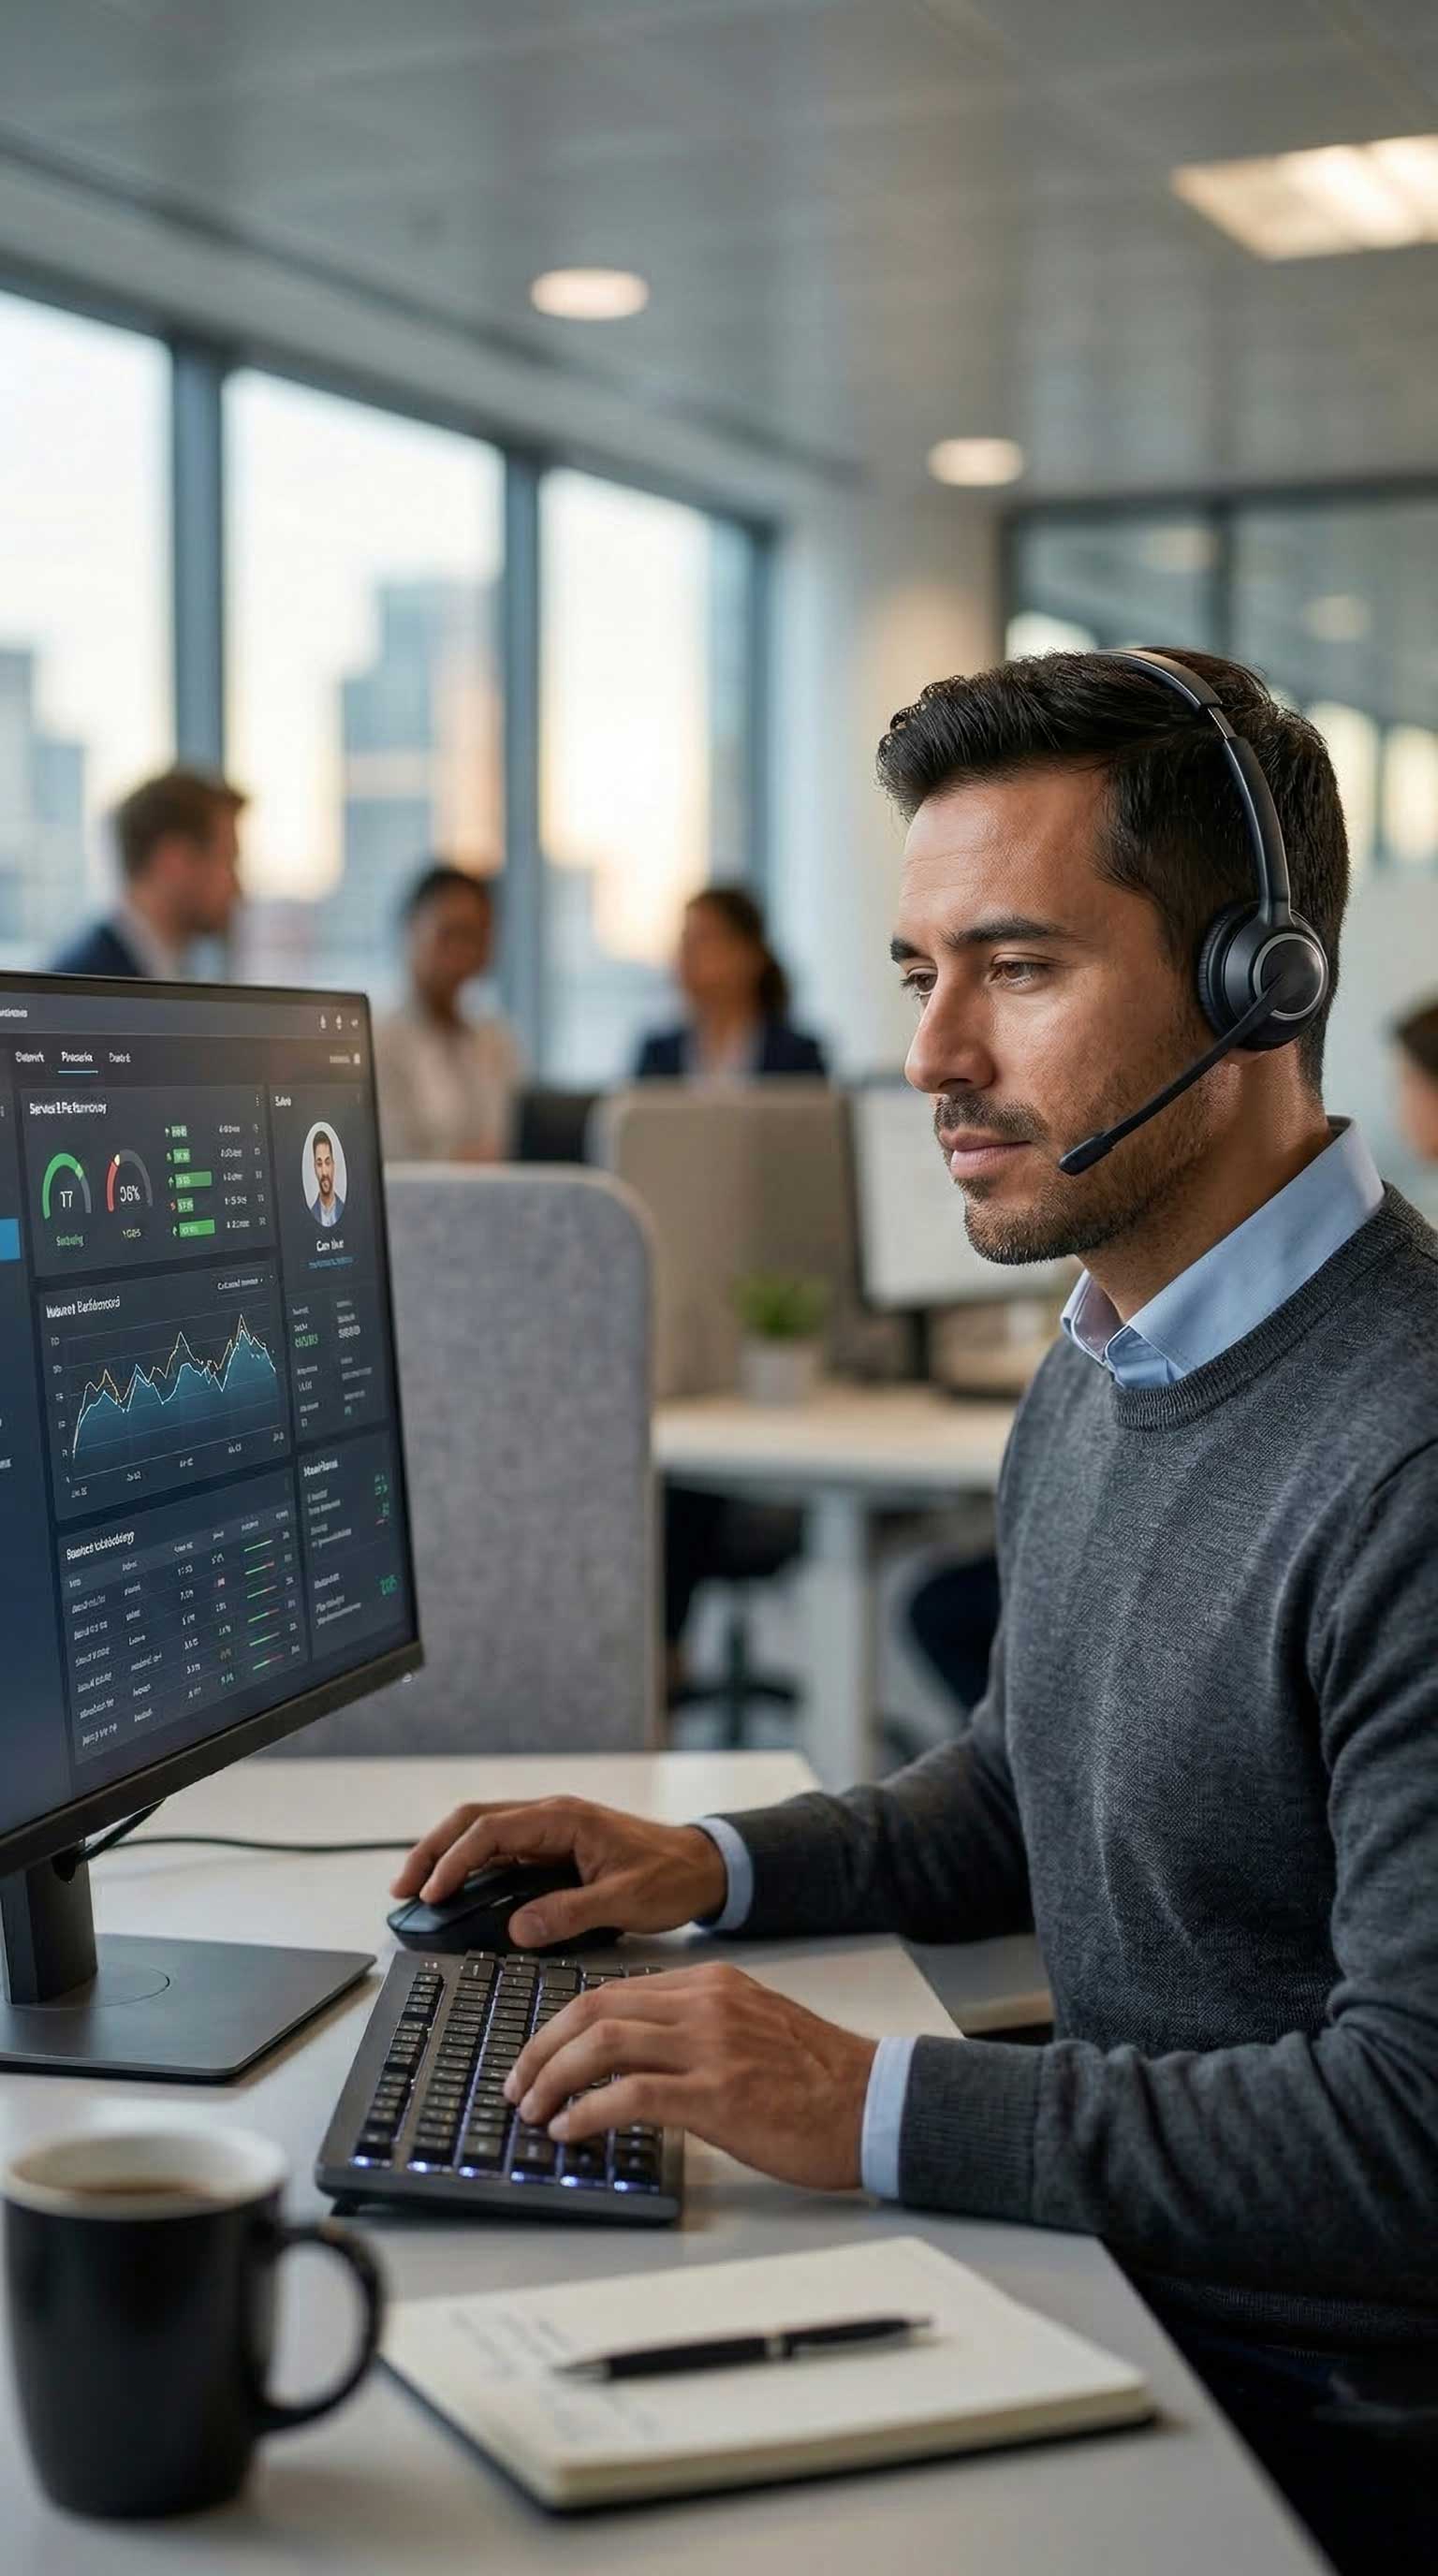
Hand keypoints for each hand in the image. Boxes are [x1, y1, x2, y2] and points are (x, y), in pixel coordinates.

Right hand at [389, 1797, 727, 1947]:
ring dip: (447, 1854)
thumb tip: (518, 1928)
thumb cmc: (671, 1876)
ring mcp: (551, 1830)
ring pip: (483, 1831)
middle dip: (432, 1850)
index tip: (431, 1893)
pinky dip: (471, 1864)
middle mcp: (551, 1817)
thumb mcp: (624, 1900)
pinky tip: (458, 1889)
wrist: (705, 1866)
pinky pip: (501, 1849)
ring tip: (419, 1889)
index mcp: (564, 1819)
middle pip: (473, 1820)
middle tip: (403, 1889)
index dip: (454, 1861)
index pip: (490, 1831)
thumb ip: (569, 1913)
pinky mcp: (555, 1847)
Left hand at [504, 1962, 877, 2191]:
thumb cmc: (819, 2079)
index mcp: (712, 1985)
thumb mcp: (752, 2028)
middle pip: (594, 2009)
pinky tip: (572, 2130)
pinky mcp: (719, 2095)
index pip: (613, 1989)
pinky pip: (633, 2095)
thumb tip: (633, 2059)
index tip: (537, 2053)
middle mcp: (706, 2005)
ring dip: (553, 2077)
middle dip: (542, 2047)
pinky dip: (589, 2111)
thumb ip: (697, 2028)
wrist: (874, 2102)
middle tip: (517, 2083)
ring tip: (534, 2110)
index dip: (562, 2023)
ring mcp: (711, 2047)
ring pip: (604, 2044)